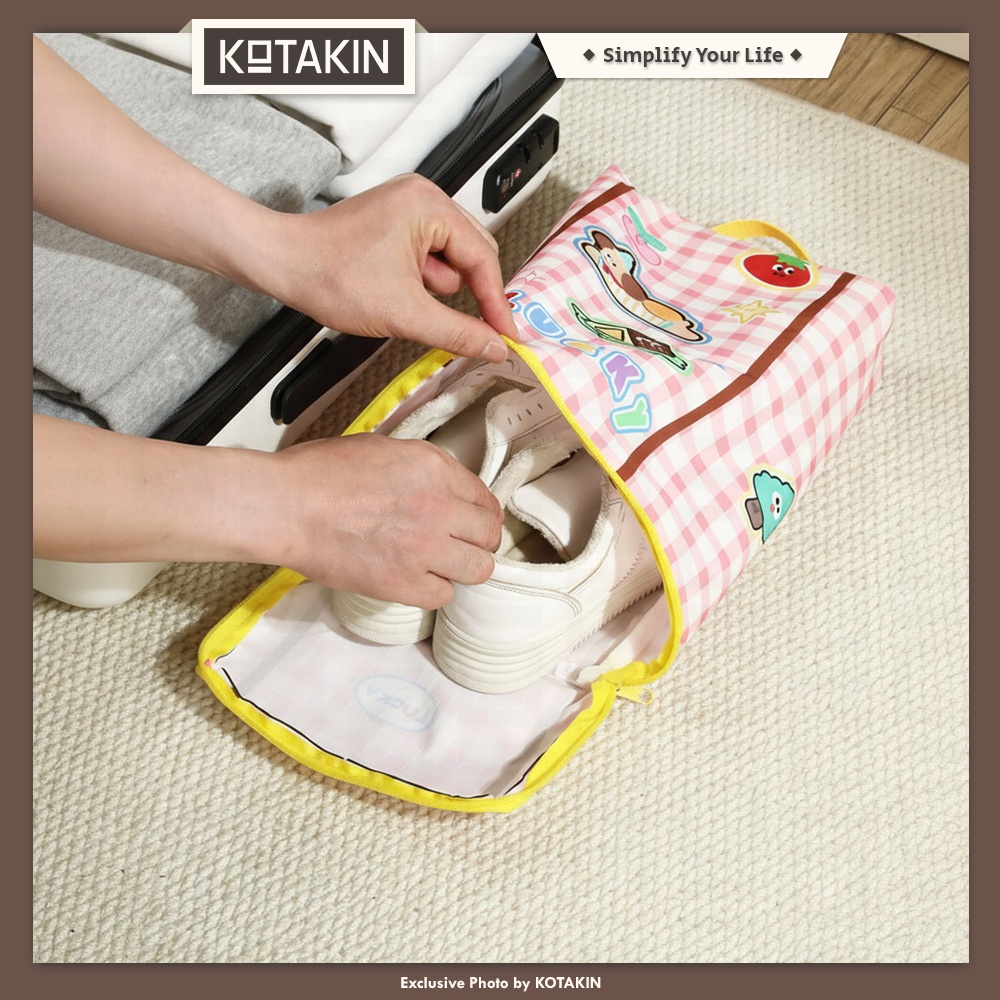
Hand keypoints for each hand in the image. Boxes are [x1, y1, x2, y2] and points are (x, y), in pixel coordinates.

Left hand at [252, 174, 518, 362]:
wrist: (281, 264)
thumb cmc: (328, 275)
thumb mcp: (404, 314)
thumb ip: (458, 332)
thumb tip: (494, 346)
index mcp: (429, 206)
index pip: (483, 259)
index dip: (497, 303)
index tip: (507, 336)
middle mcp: (423, 197)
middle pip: (472, 255)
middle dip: (465, 293)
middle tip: (471, 331)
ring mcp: (408, 207)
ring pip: (449, 260)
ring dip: (435, 288)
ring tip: (401, 298)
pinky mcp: (394, 222)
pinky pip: (428, 255)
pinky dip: (420, 281)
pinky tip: (394, 290)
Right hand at [270, 433, 503, 607]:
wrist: (288, 506)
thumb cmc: (320, 472)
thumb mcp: (382, 449)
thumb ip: (420, 469)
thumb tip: (438, 486)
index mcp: (434, 468)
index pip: (484, 499)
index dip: (479, 513)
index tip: (471, 522)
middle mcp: (439, 507)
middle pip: (489, 535)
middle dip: (479, 541)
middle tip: (460, 546)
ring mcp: (425, 548)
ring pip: (478, 569)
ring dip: (464, 568)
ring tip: (443, 567)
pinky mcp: (404, 583)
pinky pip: (443, 595)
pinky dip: (434, 590)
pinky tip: (417, 581)